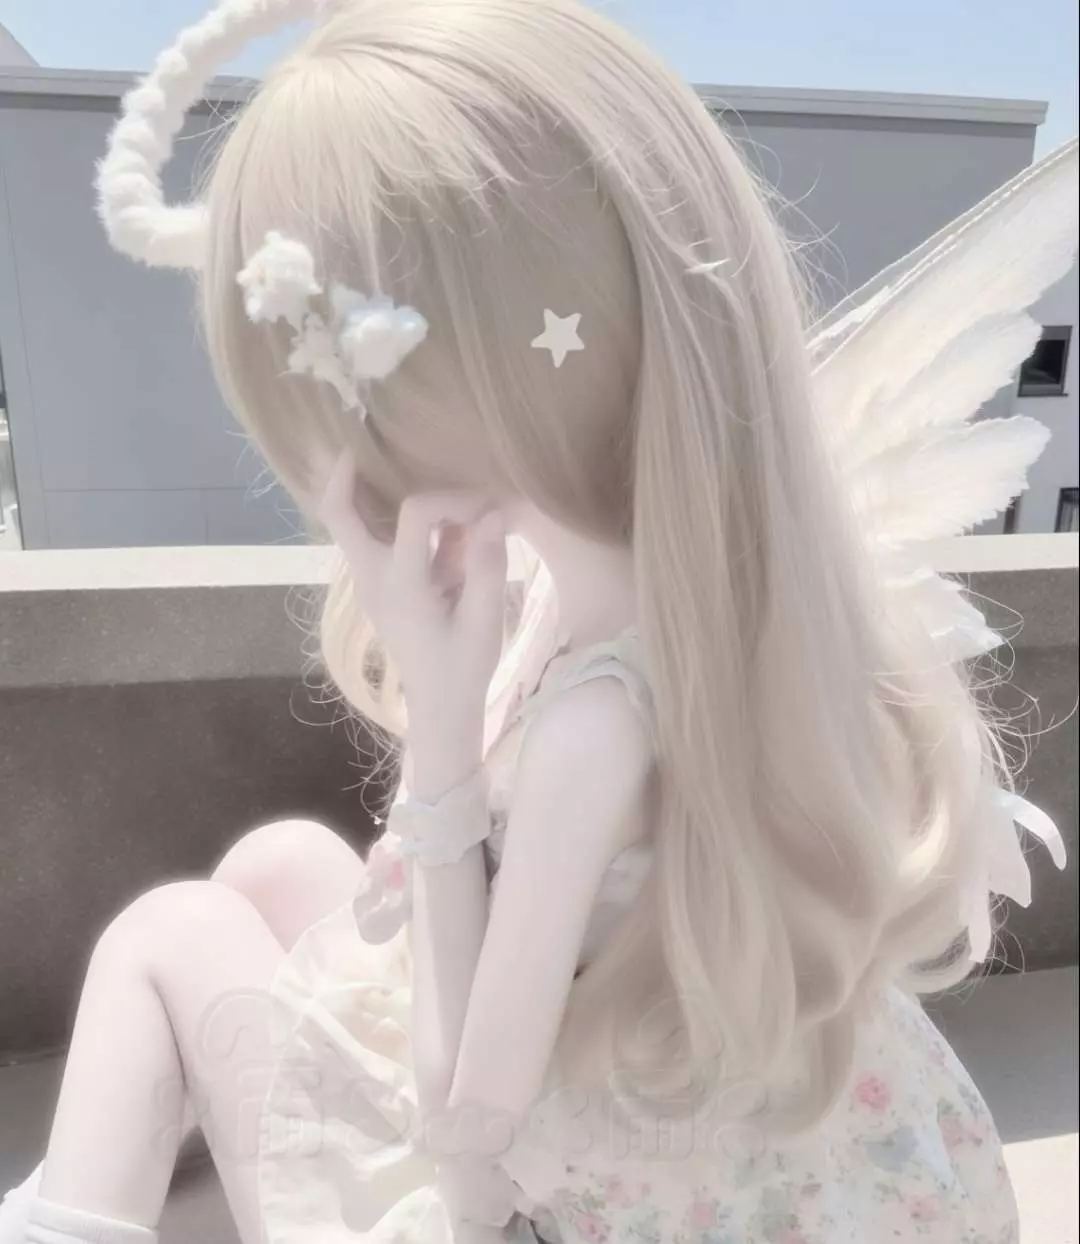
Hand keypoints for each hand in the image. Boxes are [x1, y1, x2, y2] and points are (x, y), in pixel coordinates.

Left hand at [317, 451, 507, 797]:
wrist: (440, 708)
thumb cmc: (464, 667)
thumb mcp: (484, 620)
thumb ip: (486, 565)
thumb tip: (495, 514)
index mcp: (402, 584)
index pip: (415, 513)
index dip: (451, 499)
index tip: (486, 510)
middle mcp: (375, 578)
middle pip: (340, 515)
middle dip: (341, 475)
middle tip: (349, 441)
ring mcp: (372, 583)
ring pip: (348, 525)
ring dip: (357, 492)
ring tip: (366, 456)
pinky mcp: (382, 588)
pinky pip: (369, 540)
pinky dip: (378, 516)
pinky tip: (408, 506)